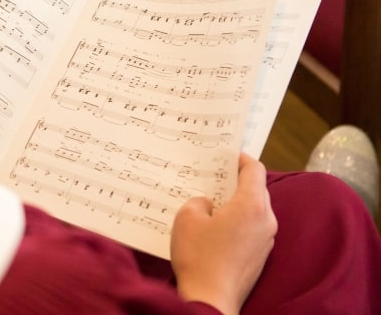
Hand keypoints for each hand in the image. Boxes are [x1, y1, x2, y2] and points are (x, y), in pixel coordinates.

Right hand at [170, 153, 277, 314]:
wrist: (211, 299)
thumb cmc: (199, 257)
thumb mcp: (187, 217)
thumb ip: (199, 200)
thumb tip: (208, 204)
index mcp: (251, 205)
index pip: (255, 170)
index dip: (240, 158)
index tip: (227, 154)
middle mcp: (266, 220)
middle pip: (256, 190)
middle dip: (235, 182)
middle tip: (213, 177)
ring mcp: (266, 241)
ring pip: (254, 210)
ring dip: (235, 204)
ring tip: (210, 204)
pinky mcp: (260, 257)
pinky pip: (251, 229)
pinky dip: (237, 223)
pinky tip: (215, 229)